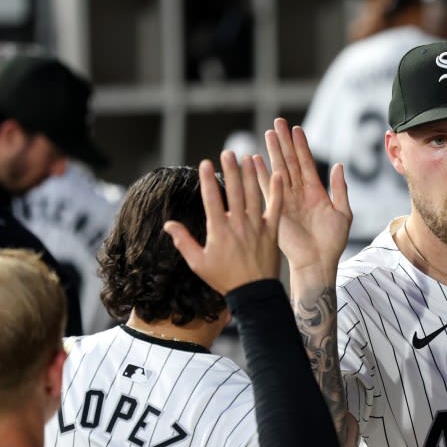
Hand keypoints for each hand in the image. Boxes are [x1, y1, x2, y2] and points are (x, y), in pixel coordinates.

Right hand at [164, 150, 283, 294]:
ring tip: (249, 157)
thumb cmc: (224, 279)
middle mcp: (238, 224)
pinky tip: (278, 175)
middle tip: (228, 152)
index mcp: (219, 230)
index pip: (212, 199)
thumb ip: (183, 242)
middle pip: (233, 191)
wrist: (254, 294)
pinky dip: (277, 191)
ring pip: (253, 195)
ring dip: (251, 174)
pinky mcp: (271, 231)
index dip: (207, 180)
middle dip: (230, 170)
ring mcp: (256, 226)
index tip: (205, 162)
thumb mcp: (199, 263)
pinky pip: (275, 208)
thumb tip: (168, 225)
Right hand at [253, 118, 351, 276]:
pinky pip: (267, 188)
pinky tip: (255, 159)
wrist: (317, 262)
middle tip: (278, 122)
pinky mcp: (276, 209)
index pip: (306, 163)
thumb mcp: (343, 213)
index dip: (301, 146)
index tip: (296, 128)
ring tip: (268, 133)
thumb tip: (338, 165)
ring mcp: (286, 200)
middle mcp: (298, 193)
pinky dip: (261, 174)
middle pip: (290, 161)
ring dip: (273, 152)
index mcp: (315, 192)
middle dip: (284, 142)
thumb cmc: (332, 242)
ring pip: (278, 170)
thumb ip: (339, 189)